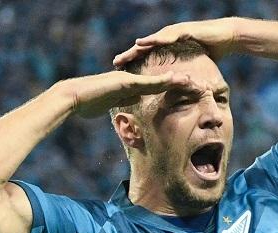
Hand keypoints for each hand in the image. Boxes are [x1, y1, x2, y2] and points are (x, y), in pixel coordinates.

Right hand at [54, 70, 203, 118]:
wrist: (74, 98)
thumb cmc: (89, 103)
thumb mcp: (112, 106)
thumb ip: (125, 103)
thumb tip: (135, 107)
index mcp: (132, 87)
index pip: (159, 89)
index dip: (176, 91)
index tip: (192, 95)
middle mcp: (134, 81)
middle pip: (164, 83)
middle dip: (183, 85)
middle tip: (203, 87)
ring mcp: (130, 80)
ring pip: (160, 80)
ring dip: (179, 82)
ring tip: (197, 83)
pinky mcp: (126, 82)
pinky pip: (148, 82)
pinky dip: (163, 82)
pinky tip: (177, 81)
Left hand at [113, 17, 240, 66]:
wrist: (228, 37)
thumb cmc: (214, 50)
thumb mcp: (195, 65)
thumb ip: (185, 73)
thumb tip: (180, 90)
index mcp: (170, 46)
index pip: (148, 54)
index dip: (135, 61)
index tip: (121, 69)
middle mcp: (169, 37)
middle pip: (146, 46)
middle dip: (131, 54)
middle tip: (115, 62)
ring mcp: (176, 32)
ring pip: (154, 39)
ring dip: (140, 45)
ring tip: (127, 51)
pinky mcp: (185, 30)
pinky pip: (168, 35)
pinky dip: (156, 39)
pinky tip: (146, 42)